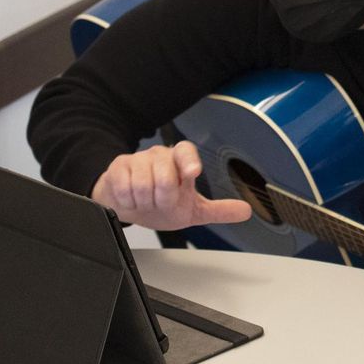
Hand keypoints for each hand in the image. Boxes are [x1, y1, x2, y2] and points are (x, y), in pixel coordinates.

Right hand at [90, 141, 252, 230]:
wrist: (128, 206)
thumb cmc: (161, 204)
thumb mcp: (192, 210)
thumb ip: (219, 210)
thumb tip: (245, 211)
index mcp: (182, 162)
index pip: (186, 151)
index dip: (189, 161)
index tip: (192, 172)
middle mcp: (160, 156)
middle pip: (164, 177)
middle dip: (163, 199)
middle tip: (161, 203)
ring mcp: (138, 160)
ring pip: (142, 185)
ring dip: (144, 203)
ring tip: (146, 202)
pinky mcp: (118, 167)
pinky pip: (123, 189)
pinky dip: (128, 202)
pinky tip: (131, 200)